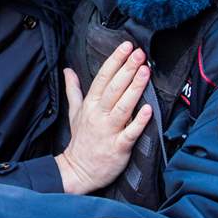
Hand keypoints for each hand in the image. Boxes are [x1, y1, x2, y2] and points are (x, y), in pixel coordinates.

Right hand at [56, 42, 151, 194]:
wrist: (77, 171)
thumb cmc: (80, 141)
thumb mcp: (74, 112)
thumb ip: (73, 90)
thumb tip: (68, 70)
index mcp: (90, 105)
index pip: (102, 78)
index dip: (115, 61)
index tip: (126, 46)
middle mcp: (99, 115)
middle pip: (114, 88)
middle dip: (127, 69)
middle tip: (139, 53)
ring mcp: (108, 130)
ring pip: (123, 106)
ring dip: (134, 88)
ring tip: (145, 71)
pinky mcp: (118, 147)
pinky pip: (130, 132)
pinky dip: (139, 121)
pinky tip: (149, 109)